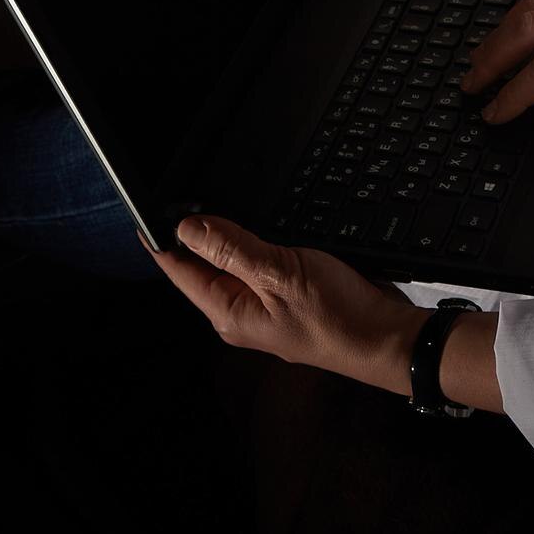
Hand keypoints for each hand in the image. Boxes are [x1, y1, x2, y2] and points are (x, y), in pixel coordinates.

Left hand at [138, 214, 422, 393]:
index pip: (179, 271)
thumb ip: (232, 248)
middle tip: (182, 194)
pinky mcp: (287, 298)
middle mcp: (240, 313)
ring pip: (231, 263)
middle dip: (191, 233)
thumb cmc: (337, 316)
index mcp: (228, 312)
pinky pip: (257, 265)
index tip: (147, 210)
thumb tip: (187, 227)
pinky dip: (253, 243)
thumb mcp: (278, 273)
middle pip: (202, 267)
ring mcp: (264, 307)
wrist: (385, 338)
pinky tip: (257, 226)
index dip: (162, 239)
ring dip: (224, 235)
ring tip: (210, 204)